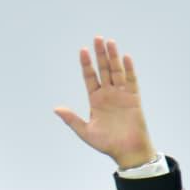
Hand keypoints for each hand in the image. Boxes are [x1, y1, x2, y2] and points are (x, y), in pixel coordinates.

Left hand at [54, 36, 156, 169]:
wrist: (127, 151)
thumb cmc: (106, 143)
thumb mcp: (85, 131)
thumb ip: (72, 119)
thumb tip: (56, 108)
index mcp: (96, 100)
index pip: (90, 78)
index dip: (86, 64)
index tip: (82, 50)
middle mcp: (109, 94)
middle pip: (103, 70)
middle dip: (100, 54)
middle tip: (97, 38)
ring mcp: (122, 95)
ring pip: (117, 72)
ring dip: (113, 57)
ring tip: (109, 42)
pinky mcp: (134, 99)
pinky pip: (132, 81)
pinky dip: (129, 69)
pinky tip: (125, 57)